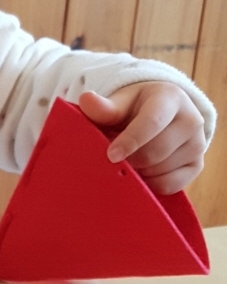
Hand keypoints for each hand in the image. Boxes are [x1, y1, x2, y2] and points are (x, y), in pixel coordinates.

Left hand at [78, 83, 205, 195]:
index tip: (111, 156)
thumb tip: (87, 101)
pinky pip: (170, 185)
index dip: (130, 141)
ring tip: (128, 159)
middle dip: (129, 159)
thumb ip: (104, 107)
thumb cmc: (136, 108)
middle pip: (155, 152)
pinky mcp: (197, 165)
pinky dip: (150, 183)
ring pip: (161, 170)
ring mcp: (197, 144)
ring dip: (138, 171)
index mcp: (170, 98)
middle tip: (113, 158)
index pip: (152, 122)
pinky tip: (141, 172)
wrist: (161, 114)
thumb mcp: (121, 102)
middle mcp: (191, 119)